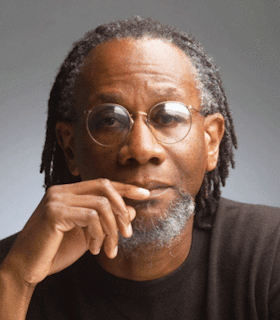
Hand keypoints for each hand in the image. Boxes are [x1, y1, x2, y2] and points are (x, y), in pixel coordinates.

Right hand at [1, 179, 149, 285]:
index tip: (145, 194)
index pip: (103, 183)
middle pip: (105, 187)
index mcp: (68, 193)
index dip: (126, 188)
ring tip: (107, 250)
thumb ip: (107, 220)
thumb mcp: (89, 234)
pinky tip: (93, 249)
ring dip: (111, 230)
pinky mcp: (54, 212)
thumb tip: (132, 210)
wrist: (27, 268)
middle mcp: (61, 190)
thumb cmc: (56, 250)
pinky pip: (91, 217)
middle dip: (122, 209)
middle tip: (127, 234)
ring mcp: (57, 199)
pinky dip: (98, 235)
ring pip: (101, 204)